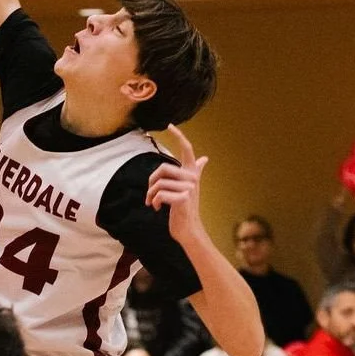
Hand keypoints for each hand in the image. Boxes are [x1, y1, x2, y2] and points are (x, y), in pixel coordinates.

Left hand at [145, 125, 207, 244]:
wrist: (188, 230)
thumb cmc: (185, 209)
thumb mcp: (190, 189)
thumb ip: (196, 172)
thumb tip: (205, 159)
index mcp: (192, 173)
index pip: (187, 150)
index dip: (179, 136)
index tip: (169, 125)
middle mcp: (192, 178)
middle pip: (163, 168)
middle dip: (151, 181)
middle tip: (149, 193)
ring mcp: (189, 188)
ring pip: (158, 183)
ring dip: (150, 195)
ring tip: (152, 202)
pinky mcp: (183, 199)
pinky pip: (159, 194)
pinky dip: (153, 202)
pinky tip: (156, 208)